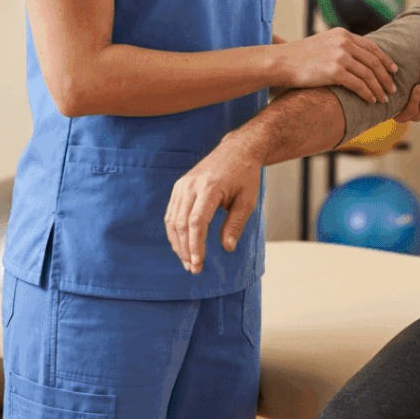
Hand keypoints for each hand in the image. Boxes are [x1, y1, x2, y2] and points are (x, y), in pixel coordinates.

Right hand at [164, 137, 260, 273]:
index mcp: (210, 187)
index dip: (195, 245)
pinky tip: (182, 244)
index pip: (196, 222)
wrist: (236, 150)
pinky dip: (174, 231)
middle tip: (193, 268)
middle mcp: (192, 185)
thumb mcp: (248, 199)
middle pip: (181, 223)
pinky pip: (172, 213)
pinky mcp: (180, 186)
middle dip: (185, 249)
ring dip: (177, 243)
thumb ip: (235, 223)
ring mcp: (183, 184)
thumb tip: (227, 248)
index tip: (198, 263)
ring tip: (187, 261)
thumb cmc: (245, 174)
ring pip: (172, 220)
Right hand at [276, 29, 397, 103]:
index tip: (393, 70)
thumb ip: (341, 47)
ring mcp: (339, 56)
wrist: (281, 61)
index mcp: (343, 34)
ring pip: (368, 75)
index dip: (385, 60)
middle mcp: (344, 42)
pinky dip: (367, 93)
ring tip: (384, 98)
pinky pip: (358, 85)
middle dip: (385, 77)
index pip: (372, 47)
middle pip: (373, 62)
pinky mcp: (334, 71)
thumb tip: (357, 59)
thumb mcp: (324, 44)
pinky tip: (371, 100)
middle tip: (393, 88)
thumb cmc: (300, 56)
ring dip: (379, 88)